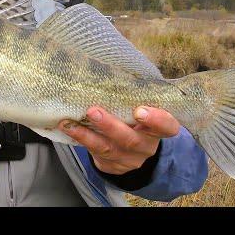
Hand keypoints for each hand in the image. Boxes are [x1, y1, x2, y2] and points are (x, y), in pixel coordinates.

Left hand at [58, 106, 179, 174]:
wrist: (130, 149)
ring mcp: (129, 158)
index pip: (167, 126)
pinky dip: (80, 139)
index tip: (140, 110)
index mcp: (158, 129)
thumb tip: (109, 69)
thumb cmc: (134, 118)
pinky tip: (67, 128)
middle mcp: (146, 146)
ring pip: (108, 148)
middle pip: (131, 138)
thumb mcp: (141, 108)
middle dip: (110, 125)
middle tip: (93, 111)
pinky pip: (95, 153)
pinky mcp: (112, 165)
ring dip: (87, 135)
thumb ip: (132, 97)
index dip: (157, 120)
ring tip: (70, 123)